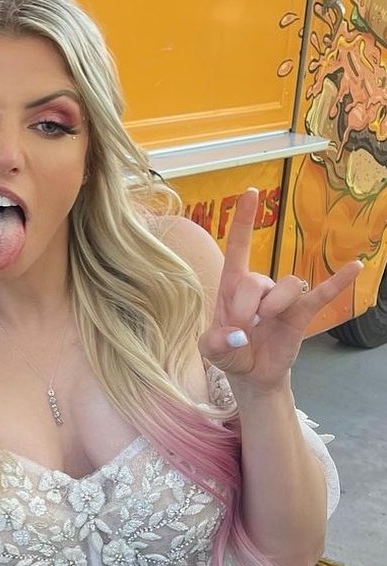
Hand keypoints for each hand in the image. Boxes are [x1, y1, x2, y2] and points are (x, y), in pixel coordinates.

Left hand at [198, 189, 362, 391]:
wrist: (251, 374)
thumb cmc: (229, 351)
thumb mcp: (211, 350)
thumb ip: (214, 343)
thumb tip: (237, 336)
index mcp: (232, 286)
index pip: (238, 246)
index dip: (243, 220)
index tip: (251, 192)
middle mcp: (259, 286)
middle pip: (254, 280)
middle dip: (244, 308)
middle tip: (240, 331)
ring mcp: (282, 299)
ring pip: (285, 285)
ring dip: (273, 306)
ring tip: (264, 324)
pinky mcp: (301, 312)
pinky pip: (322, 293)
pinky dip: (337, 281)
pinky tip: (355, 266)